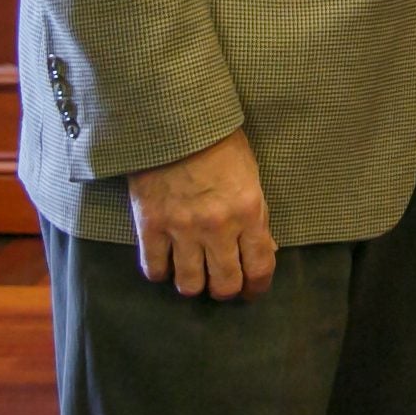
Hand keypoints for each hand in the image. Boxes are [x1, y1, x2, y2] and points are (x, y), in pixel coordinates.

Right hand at [126, 126, 276, 299]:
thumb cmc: (220, 144)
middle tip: (223, 284)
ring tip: (194, 274)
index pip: (259, 267)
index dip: (257, 287)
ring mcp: (181, 230)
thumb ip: (256, 215)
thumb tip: (264, 249)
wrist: (175, 122)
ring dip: (194, 285)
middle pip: (224, 285)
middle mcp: (217, 227)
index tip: (253, 291)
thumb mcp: (251, 176)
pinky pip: (154, 270)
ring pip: (189, 286)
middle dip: (226, 290)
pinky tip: (167, 263)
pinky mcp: (150, 227)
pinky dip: (161, 272)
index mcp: (249, 211)